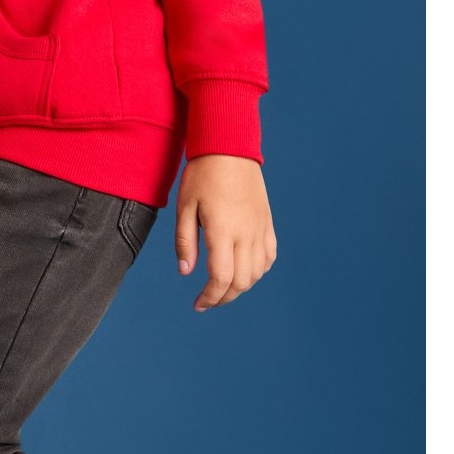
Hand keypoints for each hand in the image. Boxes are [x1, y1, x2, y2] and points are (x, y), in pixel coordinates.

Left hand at [174, 154, 276, 312]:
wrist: (229, 148)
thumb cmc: (202, 175)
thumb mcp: (184, 206)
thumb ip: (185, 242)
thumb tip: (185, 273)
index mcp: (223, 231)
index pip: (221, 278)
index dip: (210, 297)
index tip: (198, 305)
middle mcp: (246, 234)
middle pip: (241, 281)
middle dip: (223, 298)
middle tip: (206, 301)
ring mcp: (260, 229)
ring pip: (257, 273)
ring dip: (239, 287)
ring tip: (221, 288)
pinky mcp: (267, 223)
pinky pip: (268, 257)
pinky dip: (257, 271)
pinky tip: (242, 271)